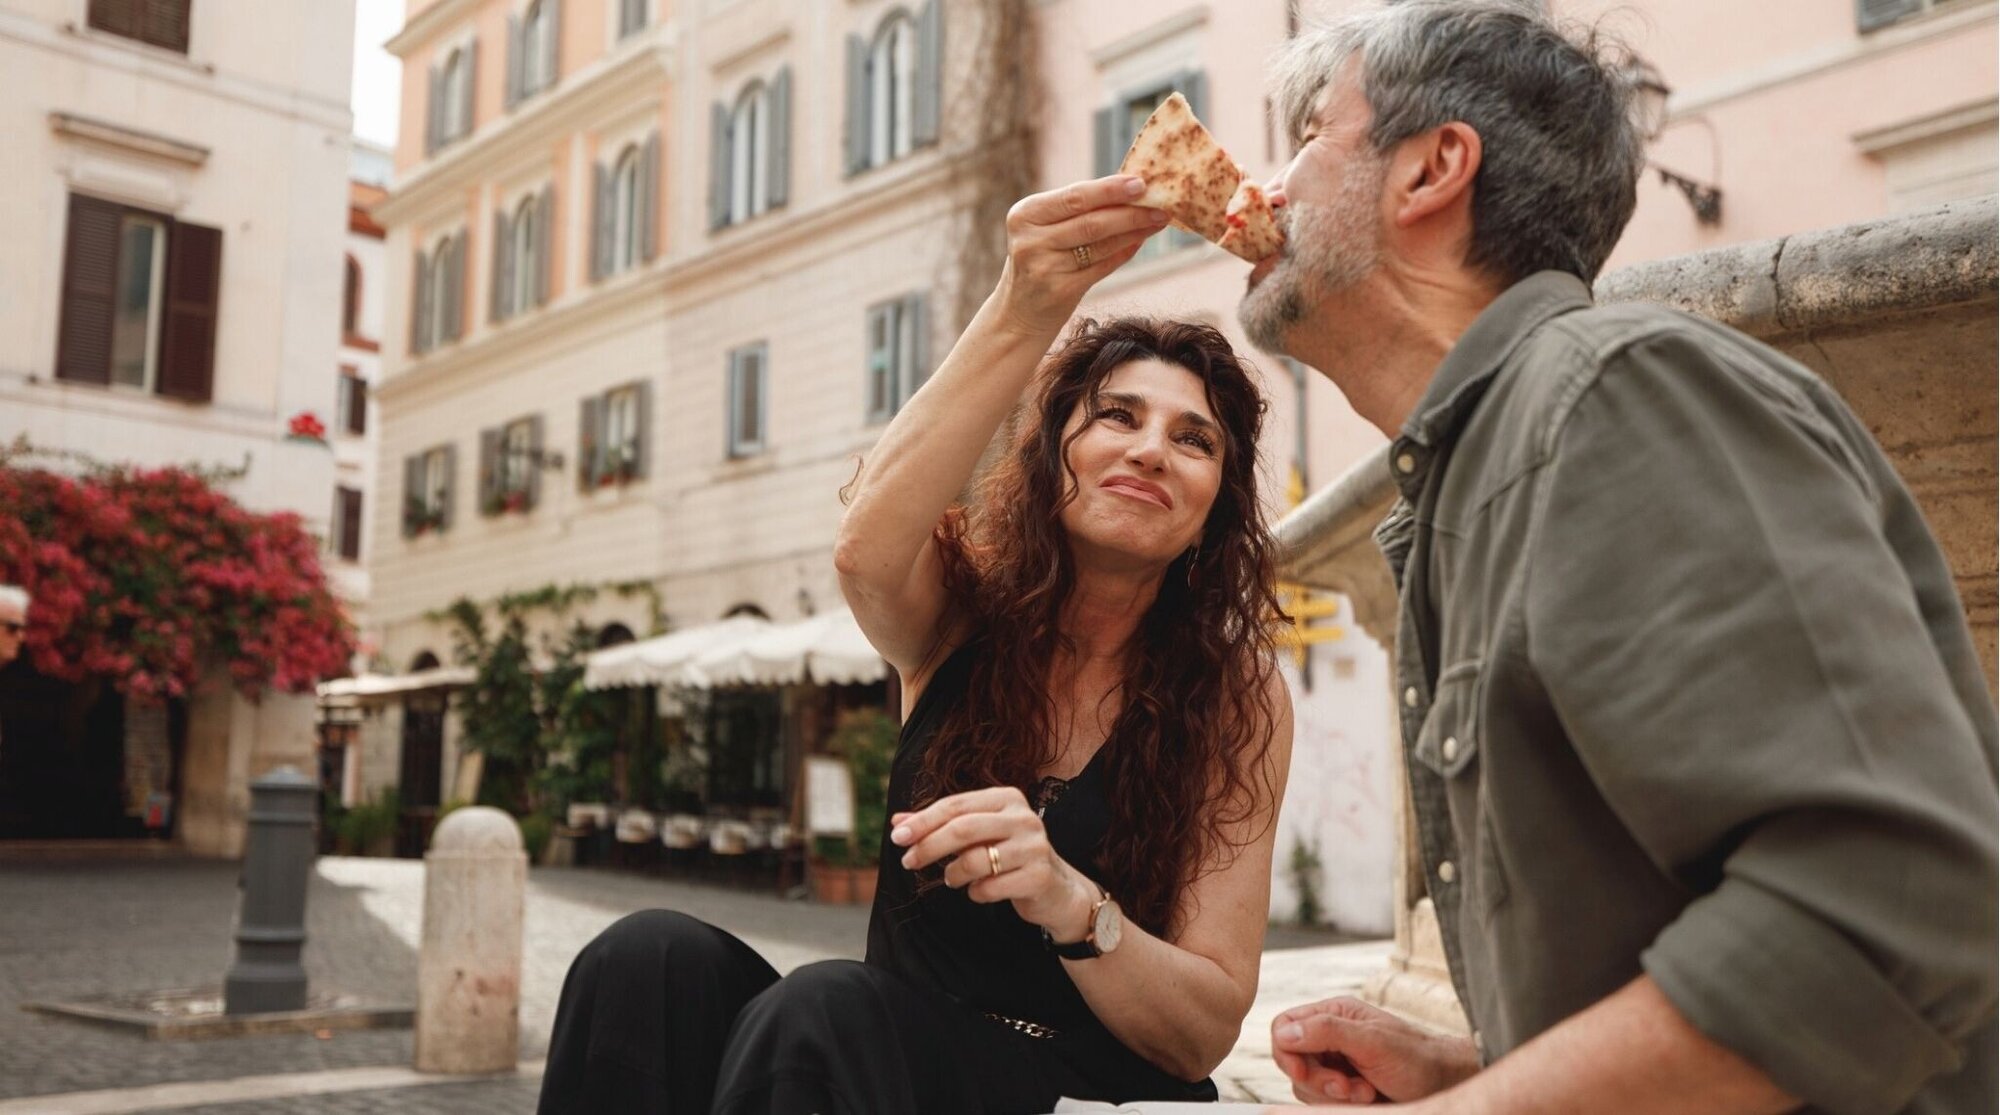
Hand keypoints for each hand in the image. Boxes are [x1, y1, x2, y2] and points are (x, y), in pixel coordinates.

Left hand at [890, 786, 1093, 936]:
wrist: (1057, 889)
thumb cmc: (1009, 856)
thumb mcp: (977, 835)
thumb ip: (940, 825)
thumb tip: (897, 822)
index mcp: (1007, 798)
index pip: (955, 805)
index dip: (923, 821)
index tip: (898, 836)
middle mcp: (1023, 817)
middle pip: (963, 829)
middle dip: (929, 846)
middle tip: (907, 861)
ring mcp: (1034, 846)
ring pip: (975, 860)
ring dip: (953, 874)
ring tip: (952, 879)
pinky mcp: (1038, 876)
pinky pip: (990, 887)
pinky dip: (975, 893)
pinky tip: (979, 890)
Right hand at [993, 175, 1170, 335]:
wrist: (1019, 312)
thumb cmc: (1040, 260)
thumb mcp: (1045, 230)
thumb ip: (1078, 210)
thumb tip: (1130, 189)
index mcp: (1025, 214)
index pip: (1075, 196)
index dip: (1110, 189)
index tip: (1141, 182)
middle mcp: (1031, 240)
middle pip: (1091, 221)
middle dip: (1130, 211)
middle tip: (1160, 204)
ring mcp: (1044, 268)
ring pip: (1101, 244)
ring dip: (1134, 231)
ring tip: (1158, 220)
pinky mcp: (1060, 291)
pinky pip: (1102, 266)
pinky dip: (1125, 252)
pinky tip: (1140, 241)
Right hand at [1271, 997, 1479, 1105]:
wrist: (1442, 1086)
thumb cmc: (1415, 1058)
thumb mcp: (1371, 1041)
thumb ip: (1327, 1031)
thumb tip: (1284, 1033)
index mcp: (1333, 1014)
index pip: (1284, 1027)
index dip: (1286, 1051)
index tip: (1301, 1071)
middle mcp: (1329, 1037)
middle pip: (1291, 1060)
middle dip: (1316, 1079)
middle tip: (1346, 1088)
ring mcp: (1334, 1065)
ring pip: (1303, 1085)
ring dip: (1332, 1095)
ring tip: (1366, 1093)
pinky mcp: (1341, 1090)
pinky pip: (1319, 1101)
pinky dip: (1338, 1105)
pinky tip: (1367, 1099)